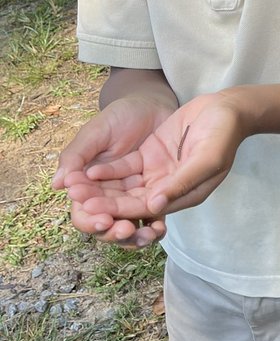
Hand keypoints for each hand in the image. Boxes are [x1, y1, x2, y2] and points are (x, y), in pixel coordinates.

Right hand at [55, 96, 174, 247]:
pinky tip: (161, 227)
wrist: (152, 105)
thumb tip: (57, 185)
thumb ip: (77, 155)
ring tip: (148, 233)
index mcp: (88, 184)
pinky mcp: (154, 192)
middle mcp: (108, 194)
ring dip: (136, 235)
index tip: (103, 219)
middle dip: (115, 232)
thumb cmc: (119, 116)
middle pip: (107, 224)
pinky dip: (156, 222)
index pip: (83, 212)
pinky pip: (153, 214)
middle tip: (126, 230)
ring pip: (129, 223)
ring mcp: (132, 195)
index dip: (91, 219)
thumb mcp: (96, 132)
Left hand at [66, 93, 247, 240]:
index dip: (118, 210)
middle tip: (77, 200)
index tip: (93, 210)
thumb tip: (155, 206)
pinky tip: (89, 170)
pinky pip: (126, 168)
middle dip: (104, 201)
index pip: (146, 208)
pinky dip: (109, 171)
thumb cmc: (223, 134)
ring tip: (76, 188)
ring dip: (102, 189)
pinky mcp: (151, 156)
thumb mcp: (207, 159)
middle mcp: (168, 189)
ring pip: (125, 186)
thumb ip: (182, 182)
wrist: (227, 108)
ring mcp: (158, 172)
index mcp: (183, 196)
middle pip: (130, 200)